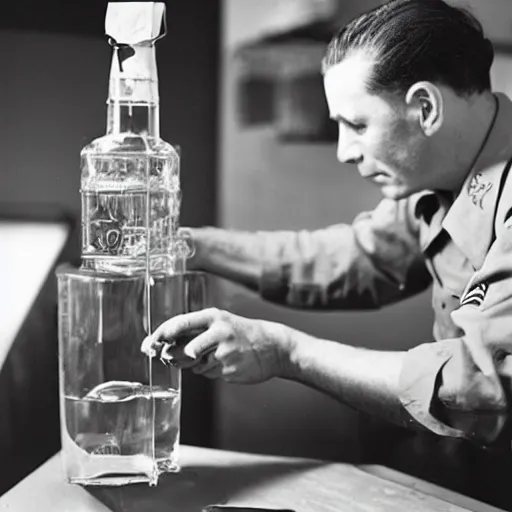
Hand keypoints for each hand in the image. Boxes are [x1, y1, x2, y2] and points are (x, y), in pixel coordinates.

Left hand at [141, 308, 291, 383]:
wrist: (272, 346)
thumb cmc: (241, 334)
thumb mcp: (218, 324)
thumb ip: (194, 333)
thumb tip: (163, 347)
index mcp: (213, 317)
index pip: (179, 324)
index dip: (160, 335)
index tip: (149, 344)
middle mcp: (217, 332)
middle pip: (181, 350)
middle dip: (173, 357)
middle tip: (173, 357)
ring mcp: (224, 352)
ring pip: (194, 366)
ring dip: (197, 365)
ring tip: (213, 356)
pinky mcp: (229, 368)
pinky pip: (208, 374)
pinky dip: (212, 371)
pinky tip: (225, 363)